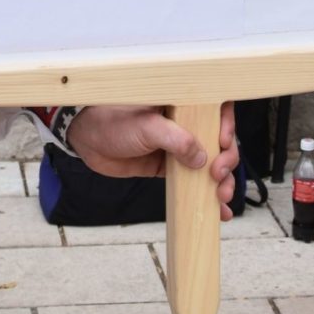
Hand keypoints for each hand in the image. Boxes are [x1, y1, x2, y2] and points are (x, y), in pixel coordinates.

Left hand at [67, 103, 240, 220]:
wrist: (87, 140)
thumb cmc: (112, 120)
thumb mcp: (146, 126)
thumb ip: (175, 140)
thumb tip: (202, 159)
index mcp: (181, 102)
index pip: (217, 107)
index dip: (227, 124)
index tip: (222, 142)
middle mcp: (185, 121)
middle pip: (220, 140)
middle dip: (227, 160)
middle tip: (217, 176)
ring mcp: (179, 145)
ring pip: (212, 162)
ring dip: (223, 181)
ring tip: (222, 198)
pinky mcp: (170, 165)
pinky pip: (195, 180)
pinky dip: (208, 195)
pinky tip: (218, 211)